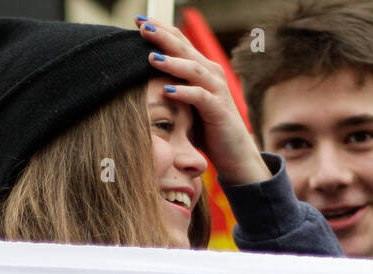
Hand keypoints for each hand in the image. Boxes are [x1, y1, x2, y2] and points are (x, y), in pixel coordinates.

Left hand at [136, 15, 270, 185]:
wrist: (234, 153)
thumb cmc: (207, 129)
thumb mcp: (186, 104)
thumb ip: (172, 87)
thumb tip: (142, 81)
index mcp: (201, 69)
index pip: (180, 42)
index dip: (161, 29)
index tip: (138, 21)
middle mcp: (211, 74)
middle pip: (184, 49)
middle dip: (163, 36)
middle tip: (142, 26)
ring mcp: (217, 90)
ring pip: (193, 69)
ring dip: (172, 62)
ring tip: (151, 57)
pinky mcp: (219, 110)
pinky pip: (201, 97)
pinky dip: (184, 92)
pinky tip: (168, 90)